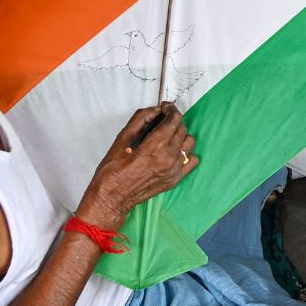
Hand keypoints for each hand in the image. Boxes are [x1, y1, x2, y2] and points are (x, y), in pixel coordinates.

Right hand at [77, 103, 197, 229]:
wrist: (112, 197)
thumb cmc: (113, 170)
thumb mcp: (121, 139)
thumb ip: (140, 120)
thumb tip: (155, 109)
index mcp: (155, 146)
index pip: (174, 120)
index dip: (171, 109)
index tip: (165, 107)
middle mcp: (168, 157)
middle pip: (182, 129)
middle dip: (173, 121)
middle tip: (162, 121)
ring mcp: (174, 170)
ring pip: (189, 143)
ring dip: (181, 136)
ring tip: (168, 137)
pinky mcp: (175, 179)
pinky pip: (192, 161)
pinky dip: (186, 153)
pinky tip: (174, 152)